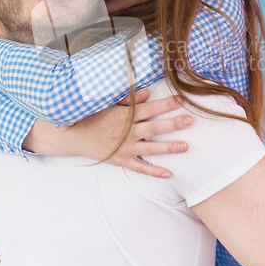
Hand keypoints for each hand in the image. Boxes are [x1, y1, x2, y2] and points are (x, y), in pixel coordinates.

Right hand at [23, 89, 192, 177]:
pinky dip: (153, 172)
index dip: (166, 104)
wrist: (73, 136)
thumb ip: (130, 99)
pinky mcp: (120, 160)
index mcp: (124, 116)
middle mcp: (127, 132)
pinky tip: (168, 173)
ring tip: (185, 146)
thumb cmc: (92, 115)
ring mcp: (124, 148)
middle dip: (173, 124)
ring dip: (169, 147)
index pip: (150, 108)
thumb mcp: (108, 103)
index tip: (181, 100)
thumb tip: (148, 92)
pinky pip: (139, 168)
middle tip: (190, 120)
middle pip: (154, 127)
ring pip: (150, 149)